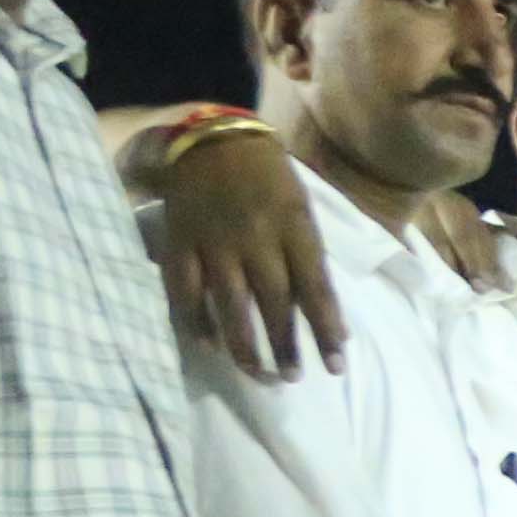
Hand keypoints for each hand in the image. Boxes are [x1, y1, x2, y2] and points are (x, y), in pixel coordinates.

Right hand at [151, 127, 347, 379]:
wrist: (210, 138)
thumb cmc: (269, 177)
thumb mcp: (302, 209)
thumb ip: (311, 258)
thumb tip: (328, 316)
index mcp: (294, 226)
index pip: (316, 288)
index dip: (326, 330)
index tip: (336, 366)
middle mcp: (256, 237)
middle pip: (274, 303)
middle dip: (285, 346)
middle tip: (292, 378)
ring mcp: (215, 241)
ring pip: (231, 305)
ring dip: (246, 347)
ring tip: (260, 374)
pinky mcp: (181, 243)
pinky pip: (186, 292)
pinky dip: (197, 323)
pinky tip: (210, 347)